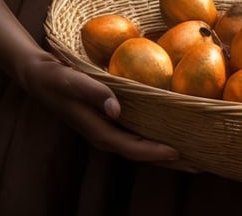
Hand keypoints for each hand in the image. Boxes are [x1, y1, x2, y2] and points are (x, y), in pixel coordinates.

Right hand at [23, 51, 181, 164]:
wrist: (40, 77)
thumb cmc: (57, 78)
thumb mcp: (74, 81)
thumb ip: (95, 93)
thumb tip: (117, 108)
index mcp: (99, 132)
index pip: (133, 149)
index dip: (156, 153)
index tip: (180, 153)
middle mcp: (106, 136)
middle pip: (143, 155)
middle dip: (170, 162)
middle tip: (200, 165)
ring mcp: (108, 130)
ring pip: (142, 147)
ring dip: (166, 153)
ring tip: (194, 154)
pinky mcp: (110, 120)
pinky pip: (138, 134)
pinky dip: (156, 137)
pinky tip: (170, 130)